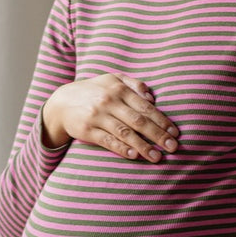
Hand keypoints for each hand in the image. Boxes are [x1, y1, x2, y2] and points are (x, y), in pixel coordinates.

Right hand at [41, 75, 178, 161]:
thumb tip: (152, 97)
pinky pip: (107, 141)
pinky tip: (134, 155)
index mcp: (118, 88)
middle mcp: (109, 101)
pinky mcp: (87, 130)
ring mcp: (97, 116)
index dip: (162, 120)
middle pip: (138, 120)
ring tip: (157, 157)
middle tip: (173, 147)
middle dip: (158, 135)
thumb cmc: (93, 91)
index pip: (145, 107)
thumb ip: (133, 84)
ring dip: (143, 146)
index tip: (175, 133)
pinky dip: (121, 148)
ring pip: (124, 133)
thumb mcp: (111, 79)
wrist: (61, 102)